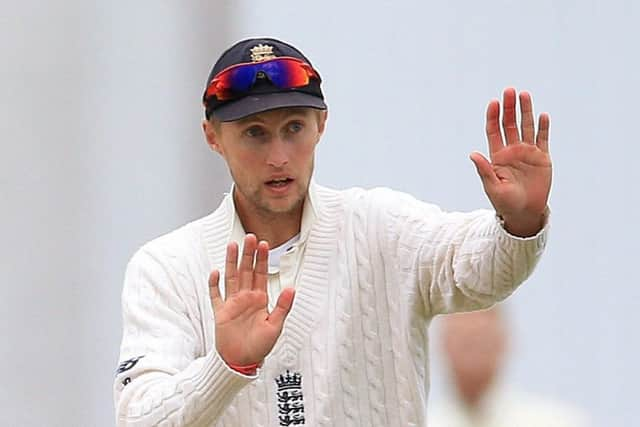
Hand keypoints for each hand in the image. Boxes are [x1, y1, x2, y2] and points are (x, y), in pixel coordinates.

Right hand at [209, 234, 294, 366]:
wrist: (242, 361)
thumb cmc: (260, 346)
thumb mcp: (275, 326)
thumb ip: (282, 306)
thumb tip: (291, 288)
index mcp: (259, 299)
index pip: (260, 274)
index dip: (262, 259)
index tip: (264, 244)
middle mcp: (245, 297)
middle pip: (246, 271)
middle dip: (248, 254)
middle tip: (250, 237)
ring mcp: (232, 303)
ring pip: (231, 277)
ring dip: (231, 262)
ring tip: (232, 245)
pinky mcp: (220, 312)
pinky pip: (215, 296)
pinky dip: (214, 285)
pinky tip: (215, 272)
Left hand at [470, 88, 551, 236]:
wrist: (524, 213)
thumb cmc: (505, 203)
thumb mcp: (492, 187)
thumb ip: (484, 170)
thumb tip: (473, 154)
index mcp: (498, 156)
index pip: (494, 131)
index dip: (493, 116)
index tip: (494, 103)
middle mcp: (512, 151)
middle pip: (510, 124)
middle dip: (509, 107)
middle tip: (510, 90)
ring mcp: (527, 153)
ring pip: (526, 127)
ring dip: (526, 111)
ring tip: (524, 94)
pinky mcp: (542, 158)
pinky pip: (543, 139)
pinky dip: (543, 127)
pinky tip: (543, 115)